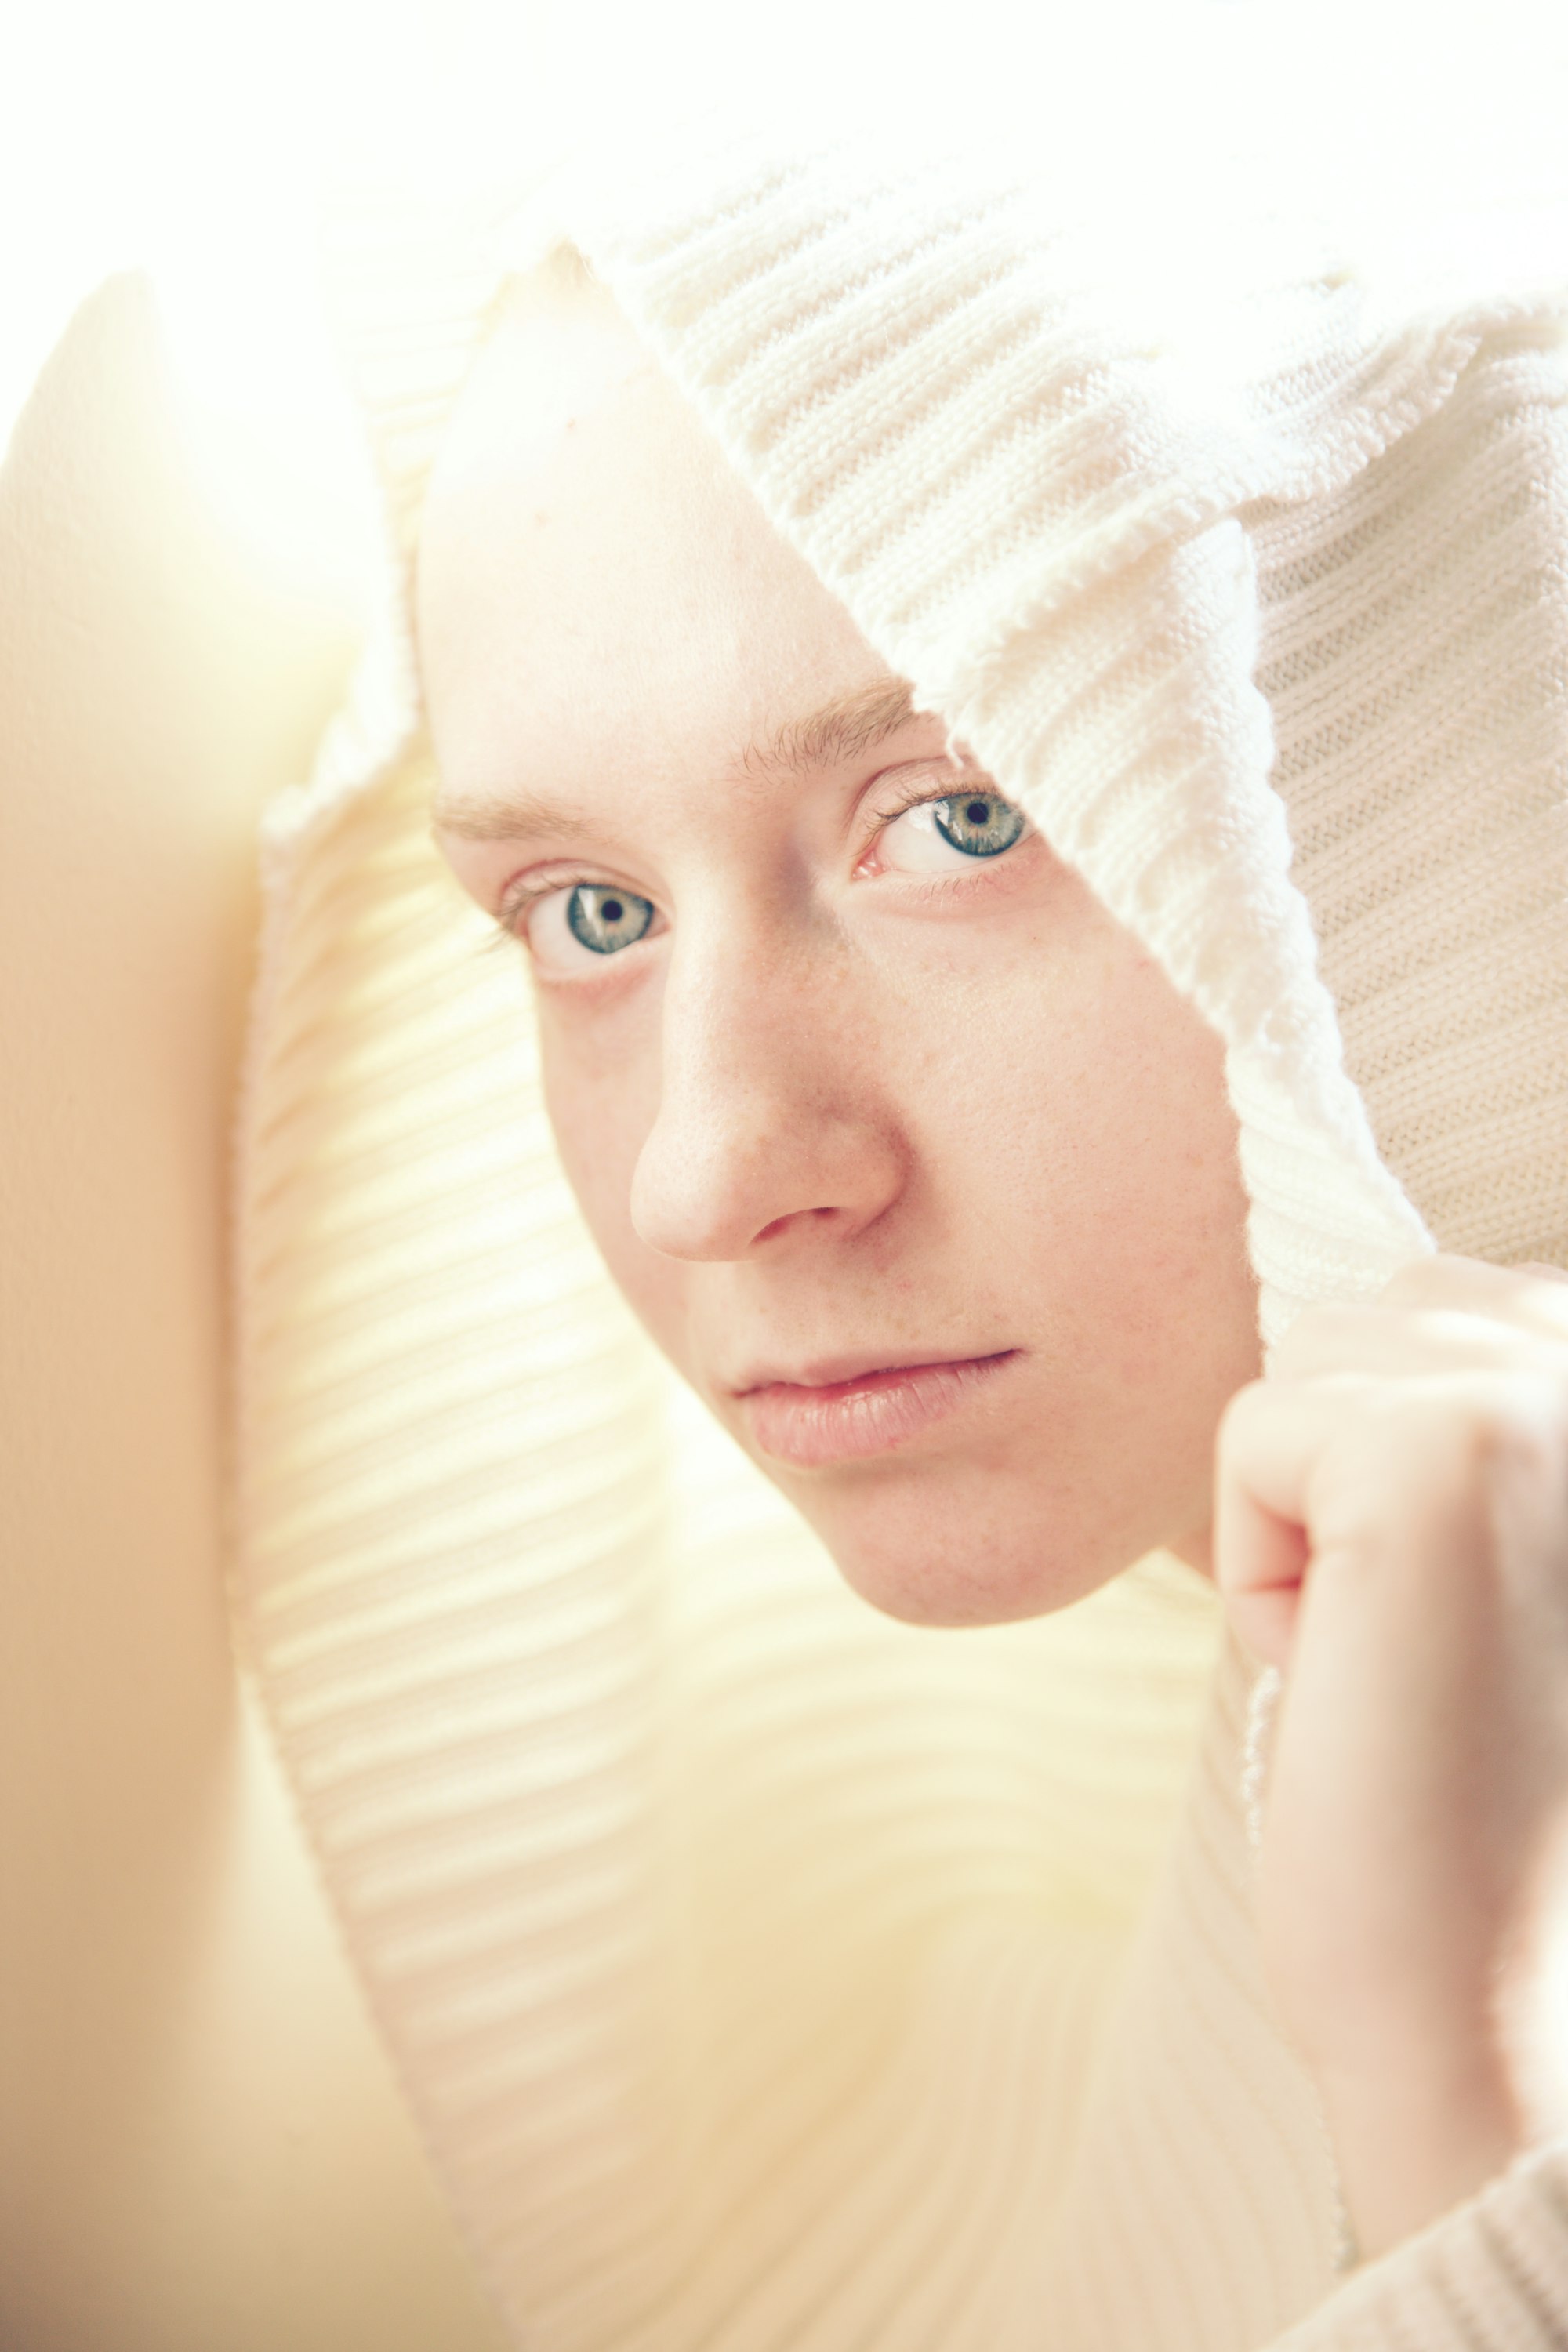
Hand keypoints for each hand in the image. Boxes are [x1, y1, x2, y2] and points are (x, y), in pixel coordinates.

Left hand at [1214, 1255, 1567, 2259]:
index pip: (1469, 1305)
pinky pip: (1252, 1433)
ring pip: (1310, 1370)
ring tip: (1406, 1661)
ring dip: (1310, 1521)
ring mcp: (1541, 1401)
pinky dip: (1262, 1567)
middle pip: (1382, 1315)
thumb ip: (1481, 1434)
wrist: (1505, 2018)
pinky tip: (1358, 1673)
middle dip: (1354, 1479)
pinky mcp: (1430, 1453)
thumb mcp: (1514, 1568)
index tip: (1467, 1616)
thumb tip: (1354, 1318)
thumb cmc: (1489, 1806)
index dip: (1407, 1463)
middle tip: (1438, 1651)